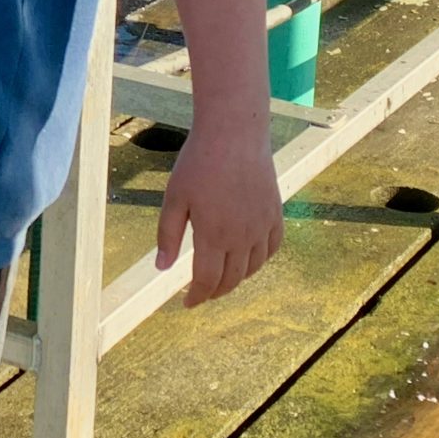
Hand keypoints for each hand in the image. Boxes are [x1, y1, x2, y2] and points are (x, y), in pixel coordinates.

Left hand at [155, 115, 283, 306]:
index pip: (207, 281)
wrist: (234, 133)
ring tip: (221, 278)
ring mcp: (263, 226)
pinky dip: (260, 260)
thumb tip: (162, 268)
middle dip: (214, 291)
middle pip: (231, 279)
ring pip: (253, 267)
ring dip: (237, 278)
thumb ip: (168, 235)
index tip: (186, 304)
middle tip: (201, 293)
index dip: (196, 297)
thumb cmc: (198, 163)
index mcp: (214, 235)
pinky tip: (248, 258)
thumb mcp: (174, 198)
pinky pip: (272, 248)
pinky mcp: (275, 213)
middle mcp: (242, 236)